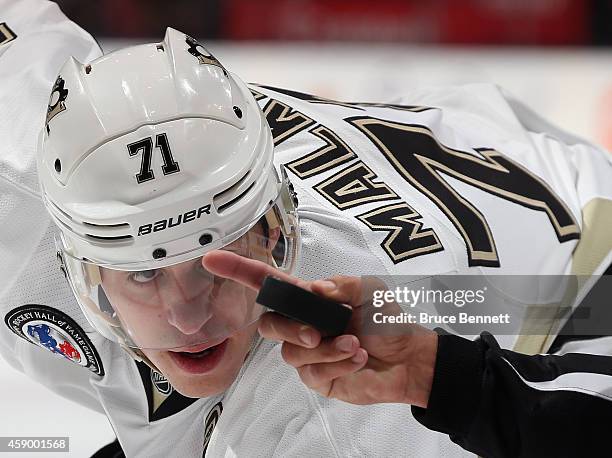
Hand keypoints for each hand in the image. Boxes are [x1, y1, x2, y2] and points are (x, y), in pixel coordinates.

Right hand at [202, 251, 437, 406]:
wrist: (409, 358)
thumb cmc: (388, 320)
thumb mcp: (372, 291)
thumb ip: (343, 286)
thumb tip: (314, 290)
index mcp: (311, 299)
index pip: (269, 283)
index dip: (240, 271)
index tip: (212, 258)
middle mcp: (303, 324)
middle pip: (269, 324)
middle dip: (290, 329)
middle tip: (317, 334)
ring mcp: (307, 353)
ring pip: (290, 352)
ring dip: (326, 350)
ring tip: (355, 345)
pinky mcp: (317, 376)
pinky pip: (311, 372)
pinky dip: (337, 363)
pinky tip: (358, 359)